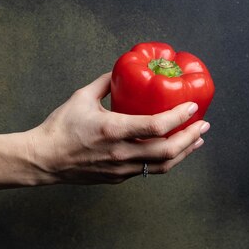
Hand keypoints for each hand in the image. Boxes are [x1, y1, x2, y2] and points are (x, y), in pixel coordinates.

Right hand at [26, 72, 210, 185]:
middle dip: (191, 137)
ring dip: (184, 152)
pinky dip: (167, 160)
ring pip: (163, 165)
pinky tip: (173, 151)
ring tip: (197, 140)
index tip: (193, 106)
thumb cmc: (60, 126)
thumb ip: (106, 82)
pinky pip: (150, 170)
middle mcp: (121, 153)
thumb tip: (123, 70)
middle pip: (169, 150)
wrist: (44, 159)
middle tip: (203, 124)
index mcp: (113, 130)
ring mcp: (121, 169)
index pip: (157, 126)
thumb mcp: (82, 97)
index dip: (180, 116)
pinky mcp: (118, 178)